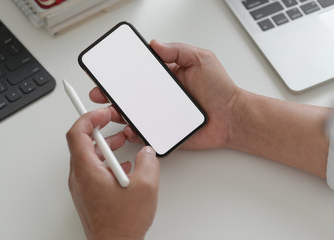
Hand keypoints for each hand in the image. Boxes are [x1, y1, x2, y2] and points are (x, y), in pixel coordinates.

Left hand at [66, 108, 159, 239]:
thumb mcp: (145, 186)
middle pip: (81, 142)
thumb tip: (146, 152)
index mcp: (87, 170)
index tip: (102, 113)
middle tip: (112, 121)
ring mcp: (82, 187)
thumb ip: (148, 162)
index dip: (88, 117)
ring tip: (122, 141)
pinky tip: (123, 166)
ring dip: (104, 144)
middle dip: (98, 128)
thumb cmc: (121, 224)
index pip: (77, 133)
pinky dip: (106, 160)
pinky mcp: (88, 194)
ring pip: (88, 156)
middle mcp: (80, 177)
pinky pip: (93, 169)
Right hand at [90, 40, 239, 149]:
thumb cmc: (221, 90)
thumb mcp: (201, 60)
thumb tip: (155, 44)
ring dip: (118, 114)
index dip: (121, 74)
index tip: (108, 73)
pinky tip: (129, 129)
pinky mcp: (164, 132)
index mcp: (166, 77)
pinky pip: (144, 133)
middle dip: (111, 95)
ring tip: (111, 112)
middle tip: (100, 94)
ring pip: (132, 115)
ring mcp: (160, 114)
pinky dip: (134, 133)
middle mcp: (160, 96)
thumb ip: (178, 50)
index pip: (138, 74)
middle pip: (129, 95)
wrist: (232, 118)